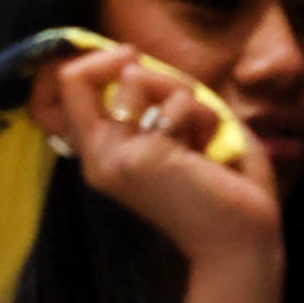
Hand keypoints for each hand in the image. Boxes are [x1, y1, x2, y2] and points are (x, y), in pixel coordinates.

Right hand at [30, 46, 280, 268]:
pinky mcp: (144, 157)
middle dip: (122, 59)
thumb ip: (151, 98)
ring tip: (199, 125)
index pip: (63, 90)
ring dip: (178, 88)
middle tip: (169, 86)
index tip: (130, 58)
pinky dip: (200, 112)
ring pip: (133, 77)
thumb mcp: (173, 130)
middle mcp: (96, 158)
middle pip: (72, 77)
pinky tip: (208, 148)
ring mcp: (115, 158)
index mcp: (100, 153)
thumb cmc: (218, 187)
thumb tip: (132, 61)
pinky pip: (173, 100)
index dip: (91, 60)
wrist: (240, 244)